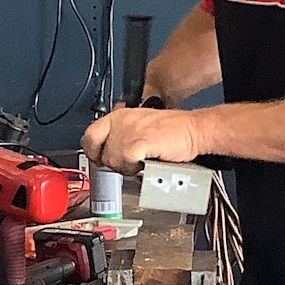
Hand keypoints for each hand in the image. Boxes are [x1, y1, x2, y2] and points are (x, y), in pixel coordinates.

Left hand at [81, 108, 201, 175]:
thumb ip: (122, 134)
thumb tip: (108, 150)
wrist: (195, 130)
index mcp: (119, 115)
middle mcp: (121, 121)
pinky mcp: (139, 142)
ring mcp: (129, 131)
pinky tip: (145, 165)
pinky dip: (135, 168)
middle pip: (100, 152)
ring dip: (126, 168)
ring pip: (112, 160)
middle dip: (113, 163)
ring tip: (141, 164)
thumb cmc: (173, 130)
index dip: (93, 152)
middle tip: (128, 164)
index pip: (89, 135)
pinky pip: (126, 162)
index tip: (99, 159)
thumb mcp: (140, 125)